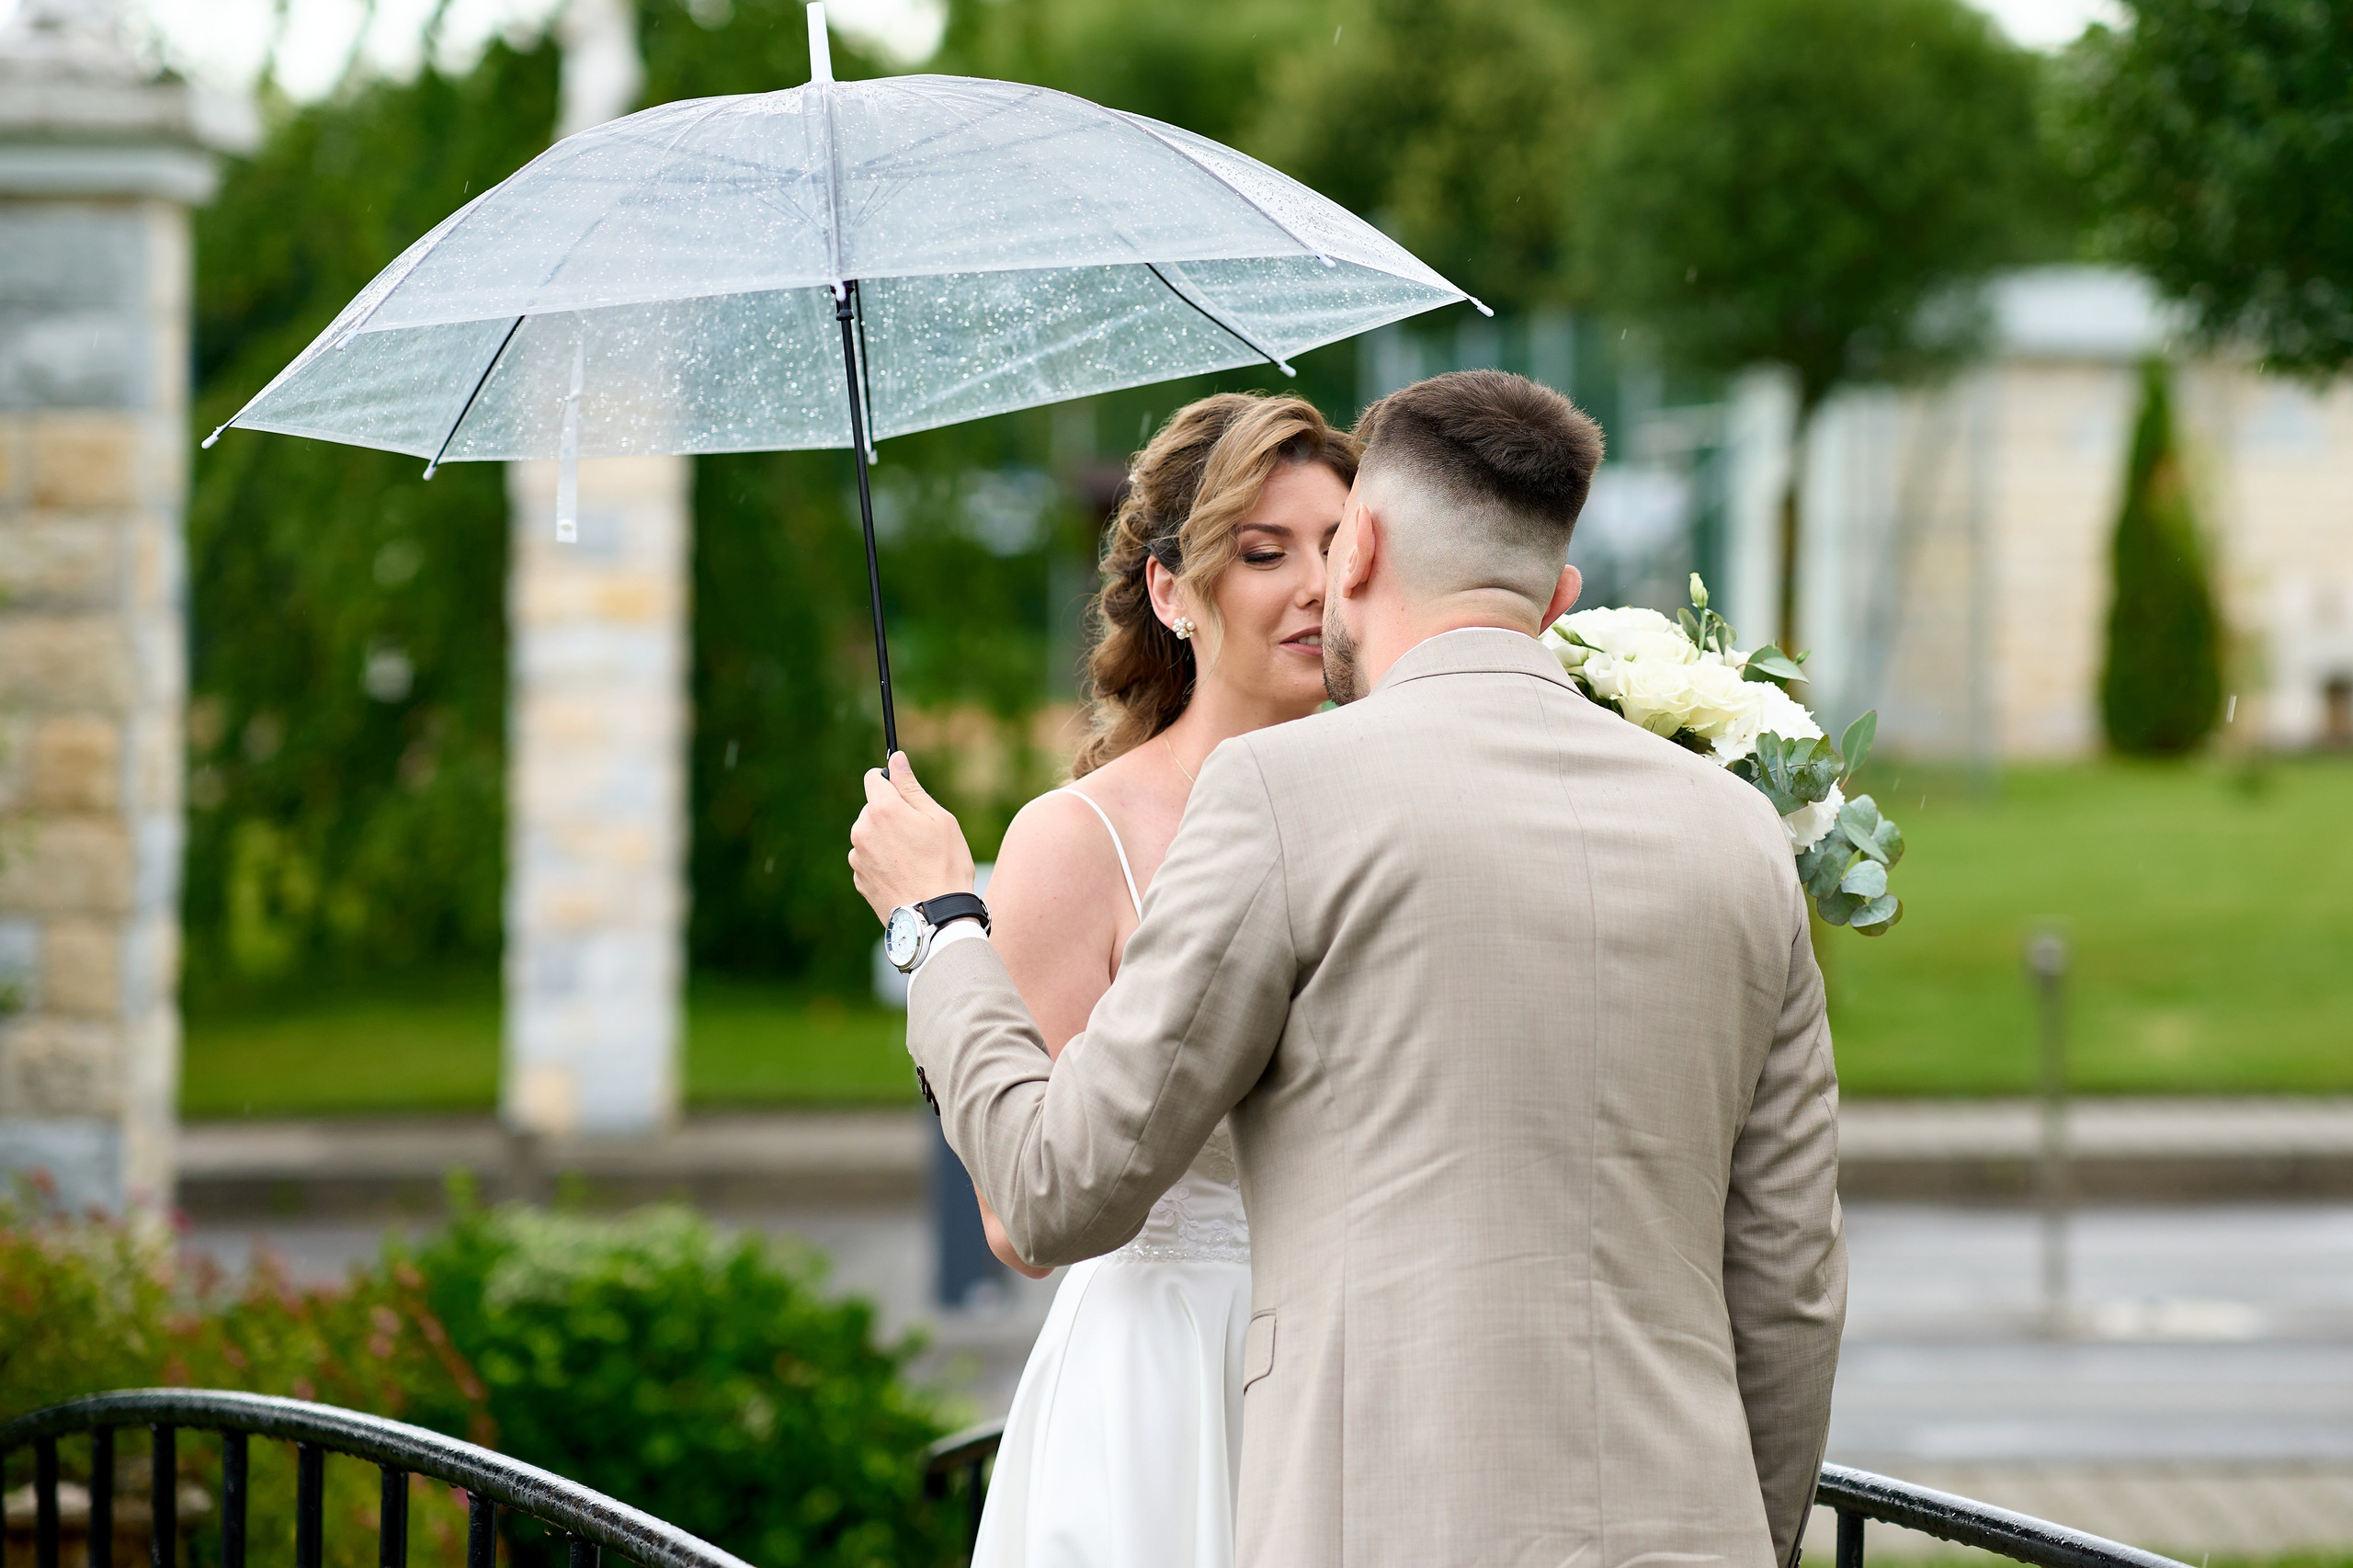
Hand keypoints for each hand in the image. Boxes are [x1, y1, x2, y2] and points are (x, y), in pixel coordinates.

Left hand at [848, 752, 975, 922]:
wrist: (935, 918)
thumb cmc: (945, 865)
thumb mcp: (938, 819)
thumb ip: (911, 787)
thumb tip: (896, 759)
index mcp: (882, 809)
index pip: (873, 778)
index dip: (891, 782)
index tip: (906, 796)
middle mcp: (862, 830)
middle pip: (872, 809)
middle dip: (891, 815)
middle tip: (920, 836)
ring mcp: (858, 857)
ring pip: (870, 835)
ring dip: (886, 840)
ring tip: (915, 861)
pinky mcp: (859, 880)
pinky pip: (869, 860)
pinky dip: (883, 863)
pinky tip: (905, 876)